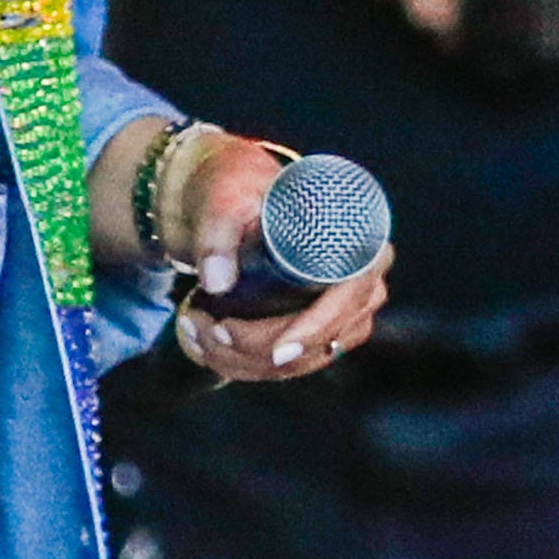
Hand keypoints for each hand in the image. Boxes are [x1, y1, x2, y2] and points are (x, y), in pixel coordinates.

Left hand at [149, 128, 391, 385]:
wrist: (234, 198)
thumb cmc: (239, 192)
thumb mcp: (224, 203)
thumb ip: (217, 236)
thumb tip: (216, 283)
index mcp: (357, 242)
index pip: (351, 298)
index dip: (315, 329)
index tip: (275, 351)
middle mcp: (363, 283)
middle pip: (321, 341)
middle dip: (260, 349)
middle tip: (208, 330)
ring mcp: (344, 315)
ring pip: (300, 361)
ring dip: (244, 360)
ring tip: (195, 330)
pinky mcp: (318, 333)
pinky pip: (288, 366)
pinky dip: (244, 363)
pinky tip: (205, 345)